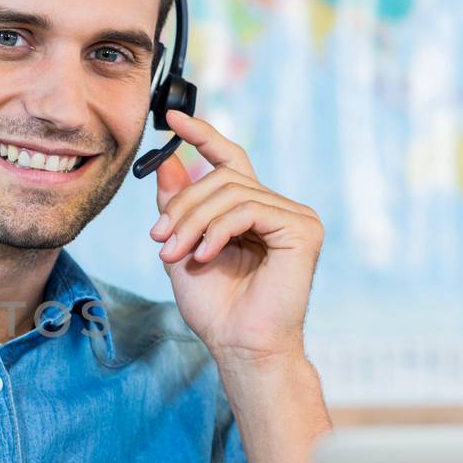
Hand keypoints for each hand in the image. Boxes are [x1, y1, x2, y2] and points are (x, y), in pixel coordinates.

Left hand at [148, 109, 323, 367]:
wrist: (238, 345)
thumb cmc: (215, 307)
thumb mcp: (182, 247)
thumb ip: (177, 205)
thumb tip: (166, 160)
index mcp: (250, 211)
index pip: (229, 159)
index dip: (202, 134)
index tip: (171, 117)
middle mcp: (275, 207)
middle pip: (219, 177)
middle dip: (182, 206)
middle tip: (159, 240)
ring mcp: (294, 216)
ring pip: (229, 192)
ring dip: (192, 222)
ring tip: (175, 254)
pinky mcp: (302, 229)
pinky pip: (248, 209)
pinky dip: (218, 230)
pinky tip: (206, 255)